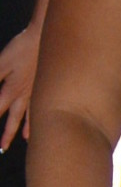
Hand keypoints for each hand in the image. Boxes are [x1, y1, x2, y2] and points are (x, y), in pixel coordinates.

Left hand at [0, 24, 40, 148]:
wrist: (49, 39)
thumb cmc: (23, 48)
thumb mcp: (1, 62)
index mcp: (11, 90)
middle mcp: (24, 96)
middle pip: (13, 119)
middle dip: (6, 134)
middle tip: (2, 148)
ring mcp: (37, 93)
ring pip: (30, 116)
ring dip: (25, 129)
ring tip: (24, 140)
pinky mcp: (45, 87)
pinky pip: (41, 107)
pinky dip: (39, 116)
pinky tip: (40, 119)